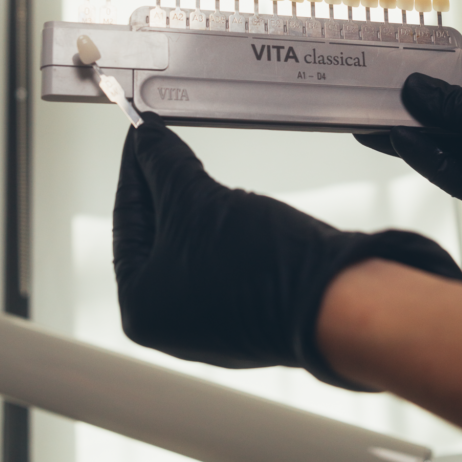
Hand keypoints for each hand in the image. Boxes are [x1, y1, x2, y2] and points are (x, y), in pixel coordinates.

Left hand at [113, 114, 461, 388]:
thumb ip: (165, 165)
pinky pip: (217, 259)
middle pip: (156, 235)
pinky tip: (221, 199)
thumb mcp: (198, 200)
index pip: (127, 221)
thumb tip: (147, 141)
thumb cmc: (261, 269)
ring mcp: (207, 320)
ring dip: (191, 204)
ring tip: (188, 164)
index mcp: (139, 308)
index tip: (139, 138)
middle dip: (163, 186)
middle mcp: (169, 322)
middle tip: (160, 143)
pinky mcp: (243, 312)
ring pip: (189, 245)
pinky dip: (217, 227)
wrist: (333, 300)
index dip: (135, 170)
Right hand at [356, 55, 461, 262]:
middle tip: (362, 99)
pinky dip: (428, 163)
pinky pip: (456, 176)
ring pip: (444, 145)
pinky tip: (402, 147)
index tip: (386, 65)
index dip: (426, 69)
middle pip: (447, 112)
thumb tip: (416, 90)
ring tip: (365, 124)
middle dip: (407, 106)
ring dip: (407, 136)